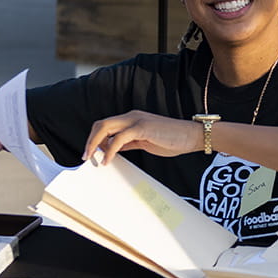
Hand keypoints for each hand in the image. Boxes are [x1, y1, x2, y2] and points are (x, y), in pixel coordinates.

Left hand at [83, 111, 203, 166]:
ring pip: (106, 127)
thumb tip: (114, 149)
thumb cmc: (171, 140)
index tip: (92, 153)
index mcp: (132, 119)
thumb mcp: (145, 142)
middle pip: (101, 124)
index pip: (106, 125)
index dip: (95, 138)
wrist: (191, 135)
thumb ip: (129, 143)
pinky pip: (119, 138)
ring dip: (95, 144)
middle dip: (90, 140)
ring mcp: (136, 120)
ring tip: (91, 159)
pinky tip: (109, 160)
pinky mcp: (142, 128)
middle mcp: (132, 116)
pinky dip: (110, 149)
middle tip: (86, 157)